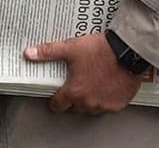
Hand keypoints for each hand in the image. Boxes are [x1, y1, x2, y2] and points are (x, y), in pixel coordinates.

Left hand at [24, 33, 142, 113]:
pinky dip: (103, 100)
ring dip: (87, 101)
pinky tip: (103, 88)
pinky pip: (107, 107)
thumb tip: (29, 53)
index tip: (55, 97)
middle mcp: (89, 102)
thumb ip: (48, 52)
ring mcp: (105, 105)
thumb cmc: (101, 51)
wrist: (128, 52)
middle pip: (74, 108)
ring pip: (90, 109)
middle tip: (73, 86)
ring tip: (87, 86)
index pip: (58, 106)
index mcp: (74, 92)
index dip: (54, 101)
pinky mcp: (119, 104)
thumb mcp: (70, 48)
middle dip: (71, 100)